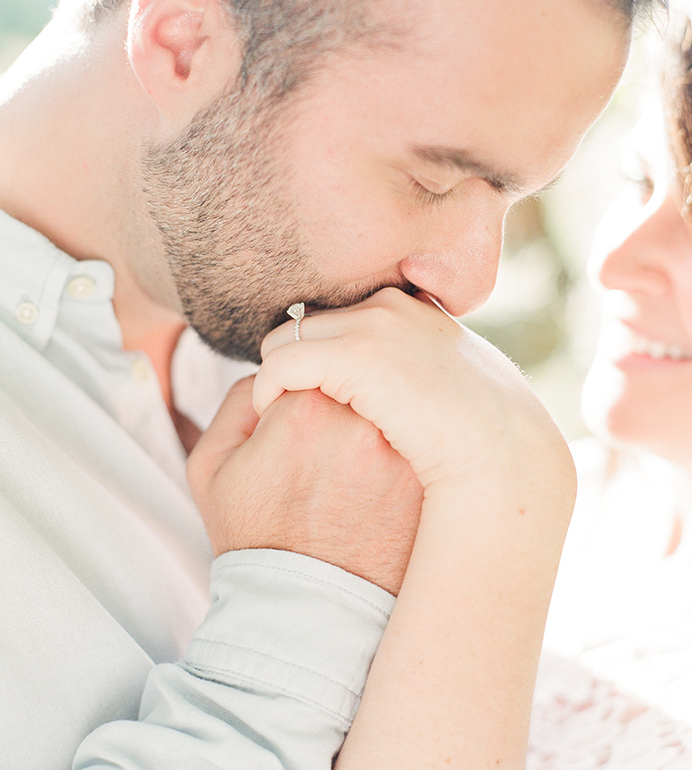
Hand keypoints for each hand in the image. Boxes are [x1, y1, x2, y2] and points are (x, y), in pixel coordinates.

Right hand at [188, 377, 422, 594]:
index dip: (297, 392)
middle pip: (356, 381)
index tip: (294, 431)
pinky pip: (422, 444)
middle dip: (342, 405)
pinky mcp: (433, 484)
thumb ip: (238, 399)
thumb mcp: (211, 465)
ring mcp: (405, 454)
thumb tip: (278, 371)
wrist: (305, 611)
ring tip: (353, 472)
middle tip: (326, 454)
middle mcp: (361, 424)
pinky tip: (379, 490)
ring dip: (378, 425)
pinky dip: (407, 454)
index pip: (311, 364)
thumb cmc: (253, 535)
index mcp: (302, 408)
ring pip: (393, 408)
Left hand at [253, 287, 573, 507]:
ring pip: (286, 338)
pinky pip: (280, 364)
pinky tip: (268, 417)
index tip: (310, 390)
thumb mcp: (461, 390)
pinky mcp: (353, 355)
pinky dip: (266, 389)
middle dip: (294, 360)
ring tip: (275, 413)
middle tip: (283, 404)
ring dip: (276, 375)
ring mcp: (374, 327)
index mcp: (414, 308)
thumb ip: (424, 367)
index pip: (341, 314)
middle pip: (308, 322)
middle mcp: (392, 306)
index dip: (320, 351)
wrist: (504, 463)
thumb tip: (400, 372)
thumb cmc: (488, 443)